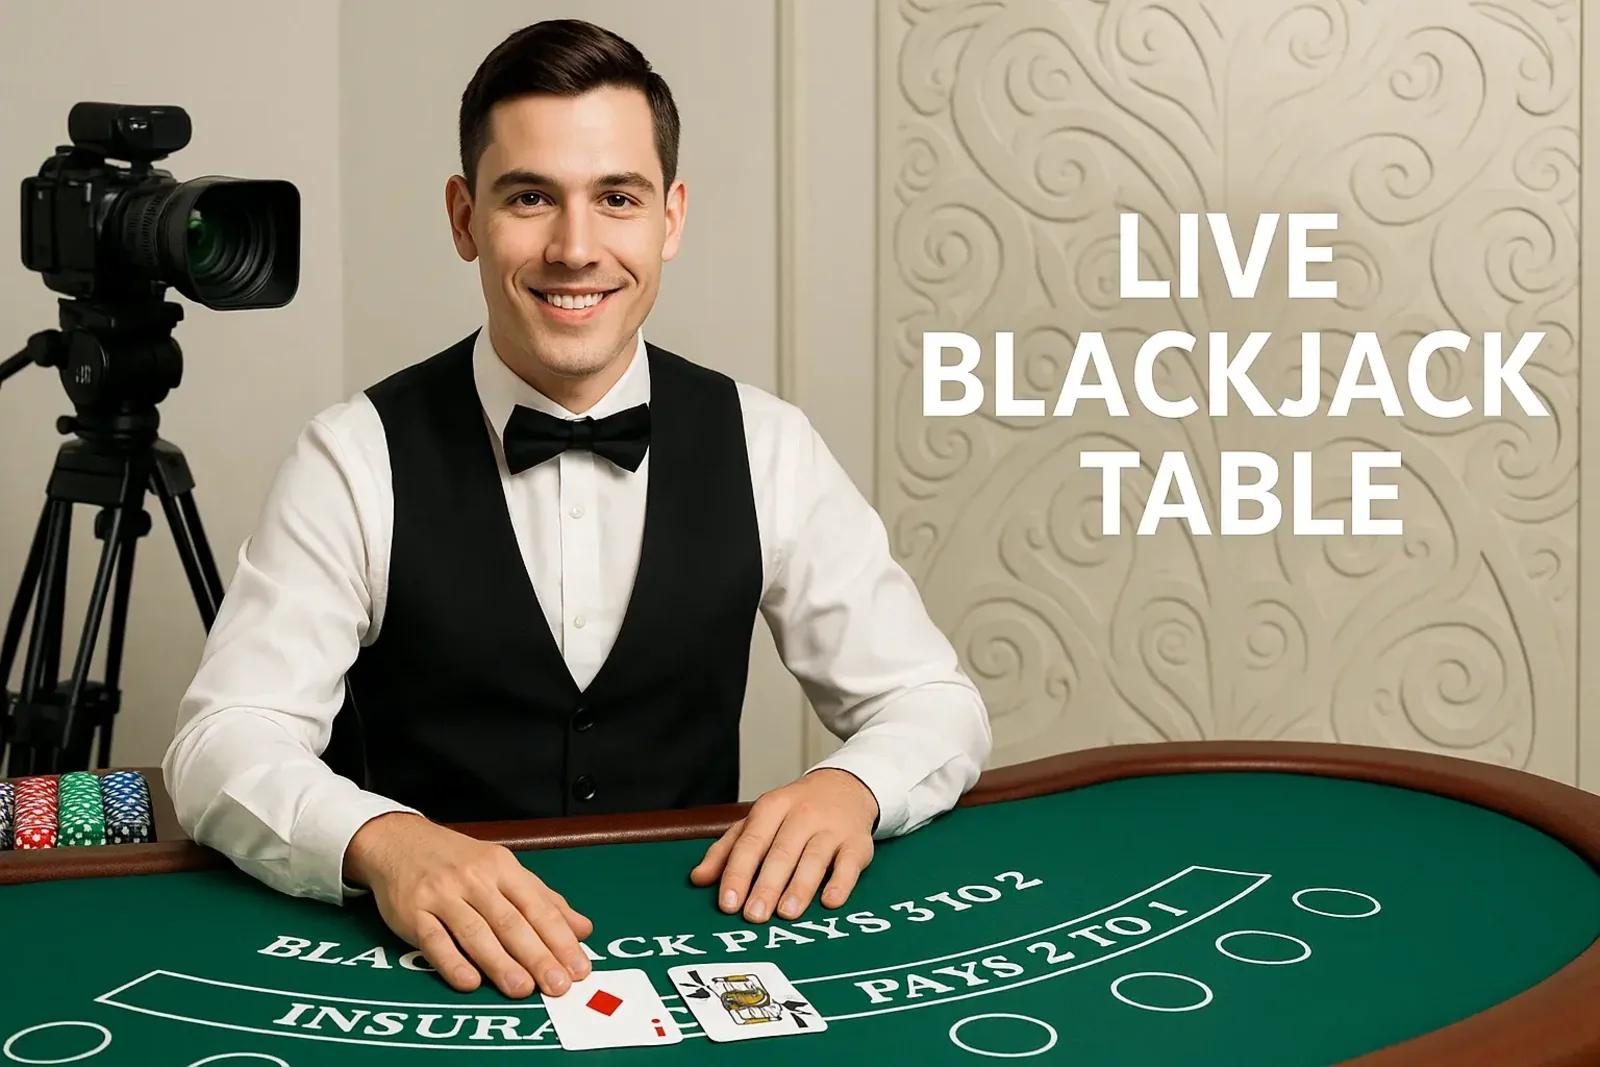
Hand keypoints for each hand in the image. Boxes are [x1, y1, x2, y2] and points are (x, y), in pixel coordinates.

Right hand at [344, 812, 593, 998]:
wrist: (399, 842)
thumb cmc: (458, 861)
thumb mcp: (504, 870)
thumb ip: (543, 900)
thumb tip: (583, 929)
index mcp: (503, 868)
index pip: (538, 907)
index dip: (560, 939)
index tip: (578, 968)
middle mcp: (475, 879)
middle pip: (511, 921)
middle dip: (537, 955)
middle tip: (558, 985)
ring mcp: (442, 895)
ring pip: (476, 932)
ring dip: (500, 963)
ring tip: (523, 989)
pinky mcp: (412, 913)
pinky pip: (434, 940)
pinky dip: (452, 962)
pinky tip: (469, 982)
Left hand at [689, 769, 877, 922]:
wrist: (845, 787)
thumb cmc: (795, 812)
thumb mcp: (759, 821)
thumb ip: (727, 850)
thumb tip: (698, 879)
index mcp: (772, 808)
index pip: (751, 842)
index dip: (738, 873)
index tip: (728, 903)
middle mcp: (802, 815)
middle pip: (781, 853)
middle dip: (766, 886)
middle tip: (754, 916)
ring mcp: (832, 828)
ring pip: (814, 859)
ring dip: (800, 888)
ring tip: (786, 914)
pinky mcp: (857, 842)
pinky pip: (850, 864)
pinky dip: (841, 883)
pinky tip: (830, 901)